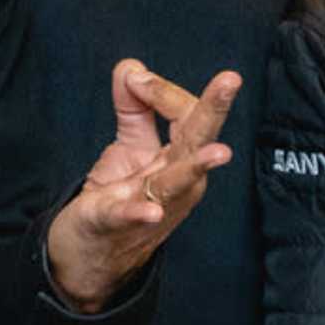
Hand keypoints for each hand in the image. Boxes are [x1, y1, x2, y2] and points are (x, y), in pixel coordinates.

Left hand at [45, 60, 237, 309]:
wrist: (93, 256)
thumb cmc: (121, 197)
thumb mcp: (131, 145)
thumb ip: (134, 104)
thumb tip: (132, 67)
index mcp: (181, 158)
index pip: (187, 113)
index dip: (162, 90)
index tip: (136, 80)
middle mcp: (176, 181)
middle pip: (198, 140)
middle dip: (214, 109)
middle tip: (231, 80)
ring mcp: (152, 205)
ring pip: (177, 181)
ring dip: (196, 167)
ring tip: (218, 154)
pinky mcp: (114, 224)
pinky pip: (129, 217)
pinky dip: (140, 212)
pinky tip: (150, 210)